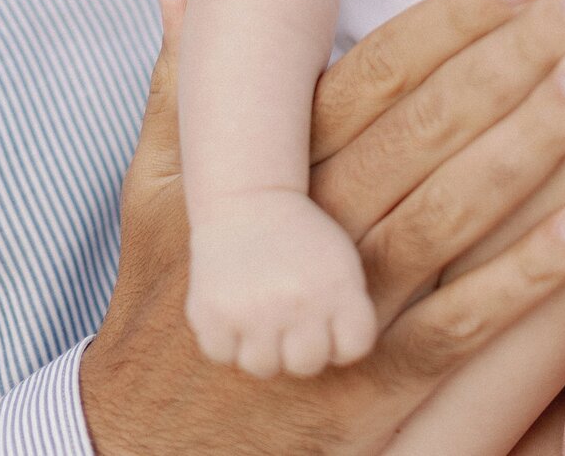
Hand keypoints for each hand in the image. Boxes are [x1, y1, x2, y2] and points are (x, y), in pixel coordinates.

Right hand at [81, 0, 564, 455]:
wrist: (153, 447)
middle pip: (434, 123)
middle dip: (519, 54)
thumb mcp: (153, 191)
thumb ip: (180, 86)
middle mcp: (320, 224)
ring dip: (534, 140)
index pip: (380, 72)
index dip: (455, 17)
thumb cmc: (166, 303)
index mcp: (280, 168)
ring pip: (456, 207)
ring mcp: (351, 303)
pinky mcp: (378, 381)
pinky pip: (465, 322)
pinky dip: (530, 273)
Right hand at [187, 190, 375, 377]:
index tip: (328, 318)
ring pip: (262, 366)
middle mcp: (297, 301)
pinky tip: (233, 304)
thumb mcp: (342, 261)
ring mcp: (252, 309)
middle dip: (300, 347)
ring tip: (260, 309)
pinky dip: (226, 337)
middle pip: (307, 364)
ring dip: (261, 345)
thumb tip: (333, 361)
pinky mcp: (211, 313)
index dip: (341, 339)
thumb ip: (348, 311)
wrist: (249, 197)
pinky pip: (222, 354)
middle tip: (289, 317)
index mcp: (338, 285)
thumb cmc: (301, 238)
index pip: (353, 348)